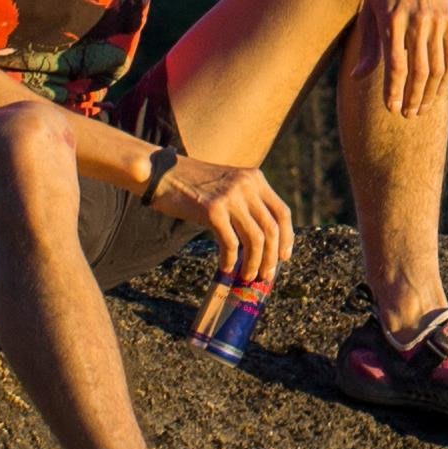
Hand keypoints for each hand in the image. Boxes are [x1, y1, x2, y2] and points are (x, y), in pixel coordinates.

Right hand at [151, 148, 297, 288]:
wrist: (160, 172)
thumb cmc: (193, 186)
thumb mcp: (228, 186)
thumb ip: (246, 204)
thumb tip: (262, 242)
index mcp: (255, 179)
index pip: (282, 212)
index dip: (287, 238)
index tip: (283, 257)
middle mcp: (246, 185)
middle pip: (272, 229)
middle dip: (272, 257)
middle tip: (266, 275)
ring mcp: (230, 197)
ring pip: (255, 239)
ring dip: (254, 263)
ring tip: (247, 276)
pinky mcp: (212, 209)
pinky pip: (230, 243)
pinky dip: (231, 260)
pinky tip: (226, 268)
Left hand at [357, 0, 447, 117]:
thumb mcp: (370, 5)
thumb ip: (367, 44)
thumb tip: (358, 77)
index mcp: (392, 19)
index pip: (395, 65)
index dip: (393, 91)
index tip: (389, 109)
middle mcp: (417, 21)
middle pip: (418, 71)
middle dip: (411, 97)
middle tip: (406, 116)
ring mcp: (436, 19)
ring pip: (438, 66)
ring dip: (430, 91)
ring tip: (421, 108)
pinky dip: (446, 75)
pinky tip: (439, 88)